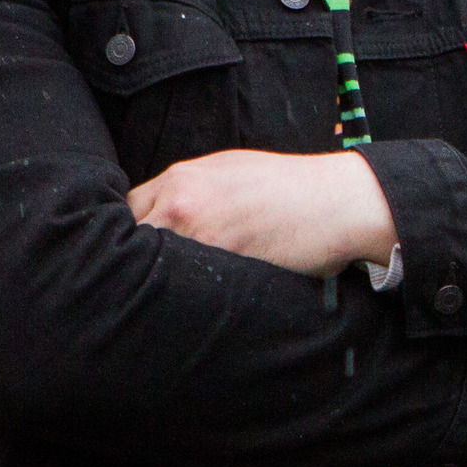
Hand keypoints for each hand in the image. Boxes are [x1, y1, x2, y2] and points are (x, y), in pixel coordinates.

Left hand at [127, 149, 396, 278]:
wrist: (339, 201)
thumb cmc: (290, 185)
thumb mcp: (230, 170)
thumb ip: (189, 189)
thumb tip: (163, 212)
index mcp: (181, 179)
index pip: (128, 210)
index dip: (133, 231)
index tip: (144, 247)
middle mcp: (181, 204)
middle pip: (131, 240)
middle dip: (139, 258)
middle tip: (153, 275)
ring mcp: (200, 236)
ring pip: (151, 268)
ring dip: (159, 281)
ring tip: (175, 290)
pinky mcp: (223, 264)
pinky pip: (185, 287)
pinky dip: (186, 295)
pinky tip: (199, 297)